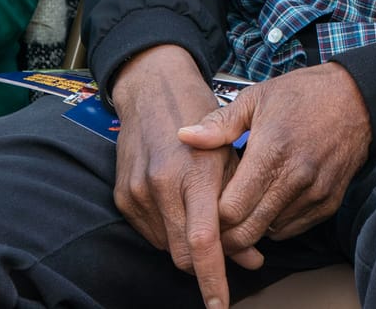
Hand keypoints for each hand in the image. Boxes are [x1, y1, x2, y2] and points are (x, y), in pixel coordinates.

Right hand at [108, 44, 242, 306]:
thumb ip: (241, 208)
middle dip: (204, 264)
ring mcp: (137, 192)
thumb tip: (253, 259)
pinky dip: (169, 229)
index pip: (204, 242)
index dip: (213, 278)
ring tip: (202, 212)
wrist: (152, 88)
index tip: (221, 304)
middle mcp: (162, 186)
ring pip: (166, 246)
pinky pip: (149, 232)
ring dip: (187, 243)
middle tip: (226, 250)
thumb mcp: (231, 154)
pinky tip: (180, 204)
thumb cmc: (201, 116)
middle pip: (182, 255)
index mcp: (194, 174)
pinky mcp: (122, 195)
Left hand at [180, 63, 371, 267]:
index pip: (230, 210)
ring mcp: (315, 194)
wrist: (356, 98)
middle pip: (247, 232)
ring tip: (243, 206)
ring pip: (269, 233)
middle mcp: (296, 178)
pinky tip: (269, 200)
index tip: (204, 205)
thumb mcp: (257, 98)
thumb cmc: (302, 95)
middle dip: (226, 233)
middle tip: (216, 220)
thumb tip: (184, 136)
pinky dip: (275, 223)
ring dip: (251, 226)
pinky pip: (292, 229)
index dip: (211, 215)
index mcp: (272, 151)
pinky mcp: (329, 203)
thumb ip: (219, 124)